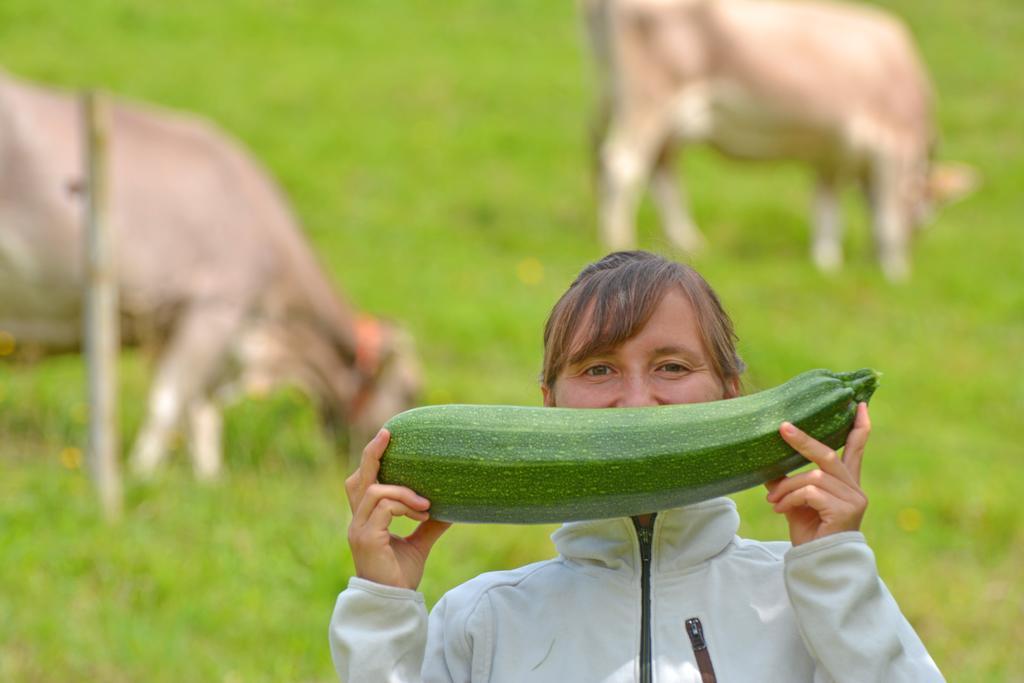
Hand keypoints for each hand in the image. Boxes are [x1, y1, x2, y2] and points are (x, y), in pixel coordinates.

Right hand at [345, 429, 450, 588]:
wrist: (393, 603)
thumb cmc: (401, 575)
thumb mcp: (419, 544)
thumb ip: (429, 524)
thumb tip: (452, 508)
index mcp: (366, 520)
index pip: (362, 483)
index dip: (371, 460)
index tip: (387, 438)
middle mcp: (358, 521)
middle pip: (358, 479)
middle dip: (372, 454)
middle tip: (388, 434)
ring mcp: (359, 529)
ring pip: (375, 491)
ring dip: (403, 492)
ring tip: (426, 504)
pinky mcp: (366, 538)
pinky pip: (384, 507)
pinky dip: (405, 505)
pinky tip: (422, 515)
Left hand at [764, 402, 870, 545]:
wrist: (818, 564)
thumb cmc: (810, 532)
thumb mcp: (796, 501)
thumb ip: (790, 480)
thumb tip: (768, 462)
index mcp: (845, 483)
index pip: (857, 448)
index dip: (859, 426)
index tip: (861, 404)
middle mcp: (854, 488)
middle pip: (828, 455)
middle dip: (804, 441)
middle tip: (783, 428)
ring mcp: (853, 499)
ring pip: (813, 476)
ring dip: (787, 486)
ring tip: (772, 499)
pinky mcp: (845, 511)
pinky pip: (811, 492)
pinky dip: (791, 498)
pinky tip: (780, 510)